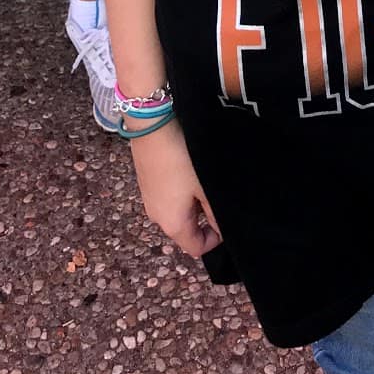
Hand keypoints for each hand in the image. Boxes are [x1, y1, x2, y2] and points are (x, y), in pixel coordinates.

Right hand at [129, 121, 222, 257]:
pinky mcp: (146, 182)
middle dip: (205, 217)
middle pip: (186, 230)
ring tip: (204, 179)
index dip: (216, 240)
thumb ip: (216, 213)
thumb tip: (224, 229)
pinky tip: (188, 169)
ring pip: (177, 211)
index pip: (196, 248)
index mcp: (173, 225)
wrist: (153, 125)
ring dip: (193, 202)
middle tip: (217, 193)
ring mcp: (149, 199)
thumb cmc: (182, 159)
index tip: (227, 218)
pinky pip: (168, 196)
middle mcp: (157, 218)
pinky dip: (181, 190)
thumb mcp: (206, 187)